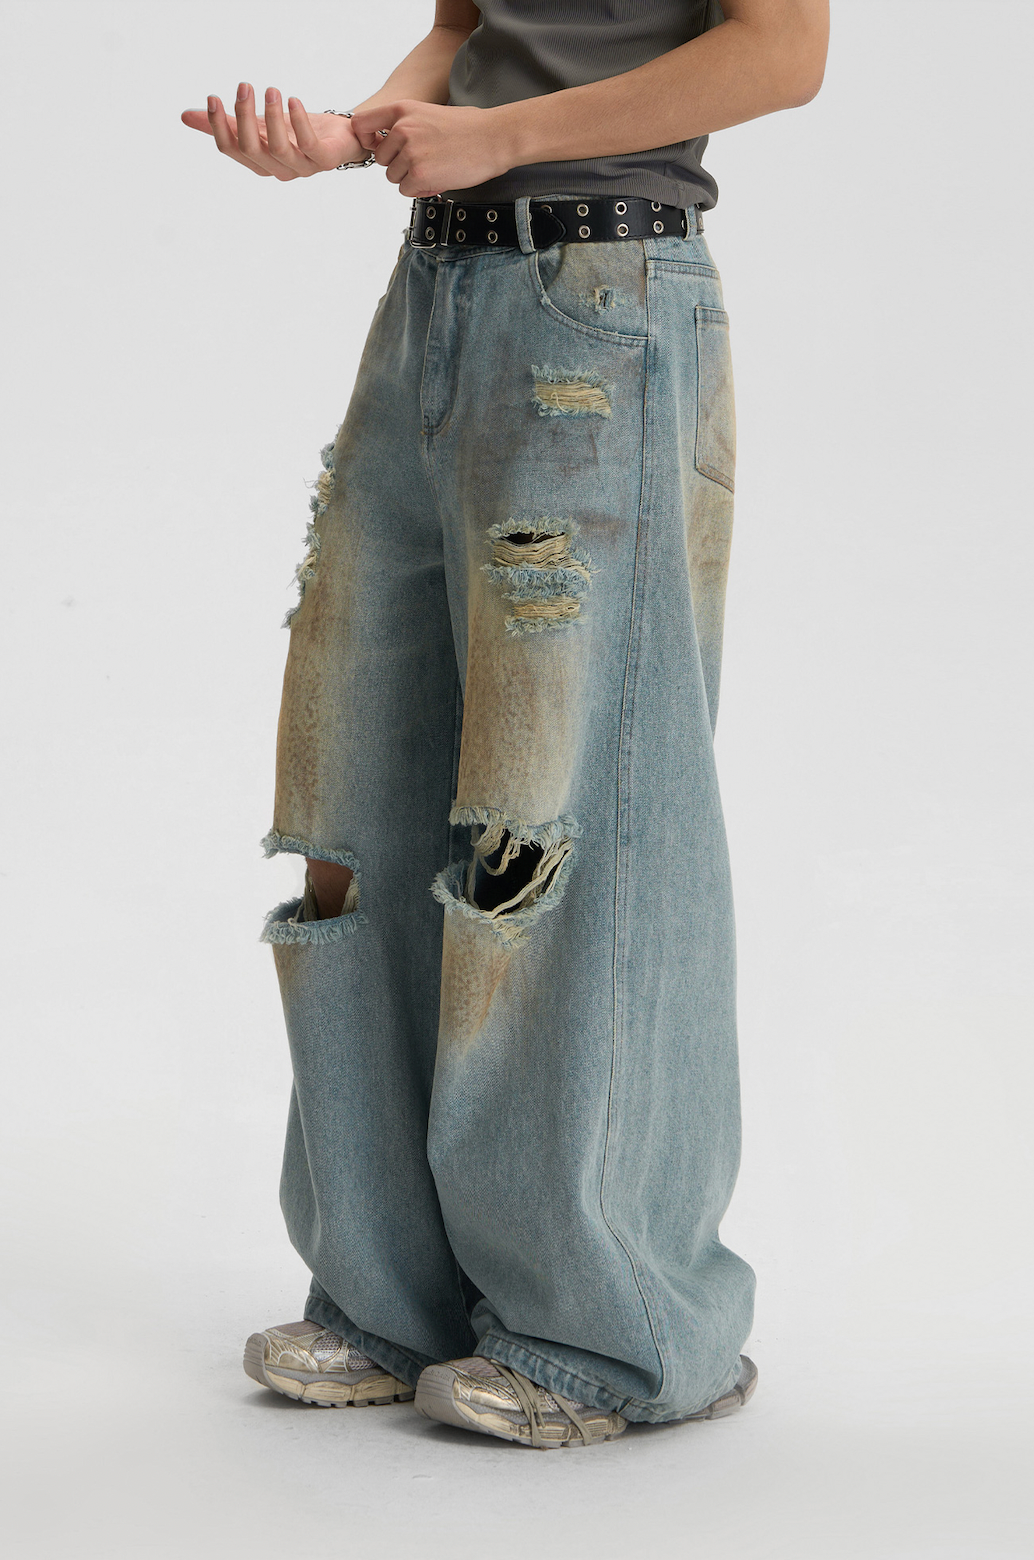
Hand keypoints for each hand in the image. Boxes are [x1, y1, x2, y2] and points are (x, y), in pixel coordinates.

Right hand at [180, 83, 365, 178]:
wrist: (340, 137)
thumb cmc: (297, 131)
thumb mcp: (258, 124)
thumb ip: (227, 122)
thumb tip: (185, 117)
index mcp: (258, 162)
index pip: (230, 149)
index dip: (218, 125)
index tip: (213, 96)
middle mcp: (277, 169)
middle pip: (250, 148)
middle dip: (244, 116)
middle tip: (244, 85)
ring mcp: (301, 168)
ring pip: (278, 149)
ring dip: (271, 117)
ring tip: (271, 89)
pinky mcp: (324, 160)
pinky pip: (309, 145)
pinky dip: (300, 121)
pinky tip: (293, 100)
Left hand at [349, 101, 514, 196]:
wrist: (493, 138)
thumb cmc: (468, 127)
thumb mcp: (429, 113)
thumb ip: (405, 125)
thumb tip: (387, 142)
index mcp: (402, 110)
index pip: (362, 124)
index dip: (365, 139)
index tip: (376, 146)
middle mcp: (402, 129)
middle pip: (381, 159)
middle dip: (398, 164)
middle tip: (422, 161)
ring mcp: (410, 152)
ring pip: (394, 177)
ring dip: (411, 178)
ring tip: (434, 168)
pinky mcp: (419, 174)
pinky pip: (406, 190)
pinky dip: (420, 190)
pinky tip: (437, 178)